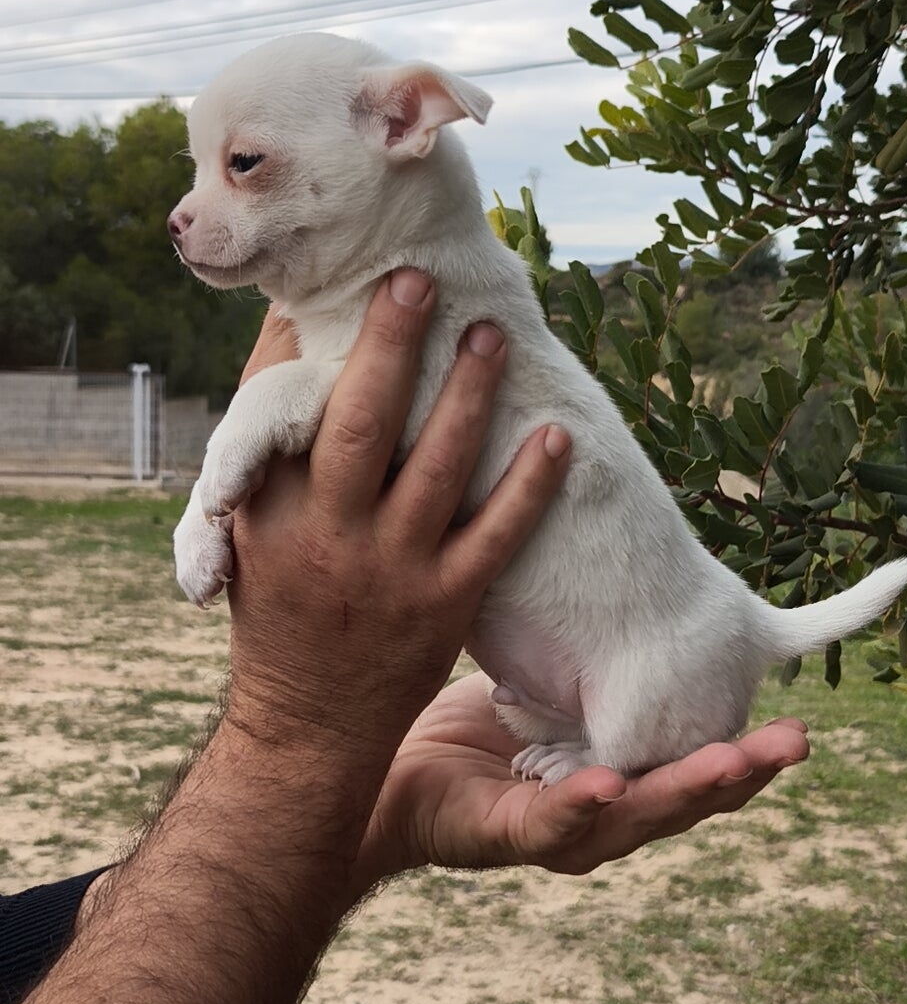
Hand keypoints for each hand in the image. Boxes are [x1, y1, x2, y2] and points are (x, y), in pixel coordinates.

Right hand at [223, 272, 572, 779]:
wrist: (307, 726)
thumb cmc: (279, 605)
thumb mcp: (252, 527)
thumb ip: (269, 443)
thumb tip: (294, 332)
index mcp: (270, 506)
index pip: (282, 405)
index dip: (313, 339)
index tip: (347, 277)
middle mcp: (327, 533)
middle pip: (358, 424)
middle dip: (390, 348)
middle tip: (419, 282)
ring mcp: (389, 570)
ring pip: (434, 468)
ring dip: (468, 397)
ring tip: (495, 334)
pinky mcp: (445, 605)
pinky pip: (495, 534)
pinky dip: (529, 484)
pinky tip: (557, 432)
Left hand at [355, 670, 809, 884]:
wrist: (384, 778)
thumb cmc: (472, 729)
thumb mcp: (552, 682)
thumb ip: (606, 657)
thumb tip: (655, 580)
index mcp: (628, 784)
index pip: (703, 770)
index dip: (752, 750)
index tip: (799, 721)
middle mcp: (607, 817)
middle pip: (691, 798)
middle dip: (746, 771)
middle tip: (797, 741)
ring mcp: (563, 834)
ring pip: (637, 817)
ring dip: (685, 788)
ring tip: (733, 760)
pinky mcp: (508, 838)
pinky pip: (551, 823)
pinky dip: (581, 804)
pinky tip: (606, 782)